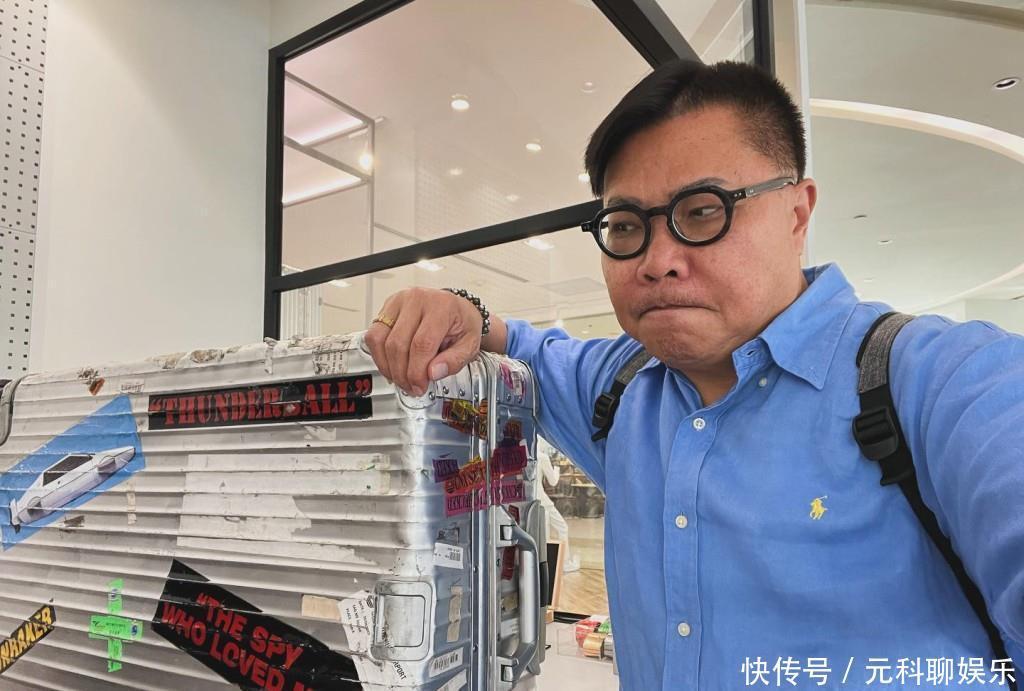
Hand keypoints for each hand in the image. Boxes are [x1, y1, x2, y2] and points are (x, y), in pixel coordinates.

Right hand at [365, 287, 496, 395]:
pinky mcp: (387, 308)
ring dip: (387, 367)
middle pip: (398, 343)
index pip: (421, 343)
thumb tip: (433, 373)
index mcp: (440, 306)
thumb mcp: (470, 344)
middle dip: (402, 373)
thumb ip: (454, 361)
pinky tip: (392, 366)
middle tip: (411, 387)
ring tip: (401, 379)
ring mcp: (398, 301)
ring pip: (380, 340)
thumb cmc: (462, 323)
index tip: (420, 386)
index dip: (416, 371)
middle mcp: (416, 299)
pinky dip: (379, 356)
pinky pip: (373, 336)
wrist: (455, 308)